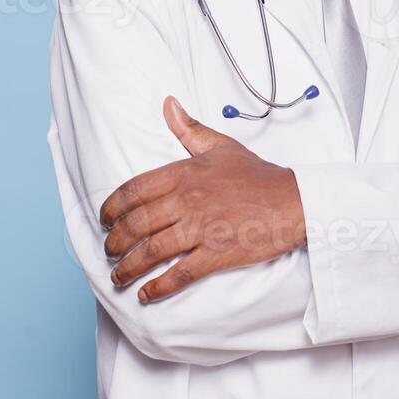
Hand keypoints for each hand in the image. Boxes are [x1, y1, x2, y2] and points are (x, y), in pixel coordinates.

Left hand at [99, 98, 305, 302]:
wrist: (294, 201)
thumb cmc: (258, 175)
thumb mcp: (222, 146)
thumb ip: (190, 128)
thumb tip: (168, 104)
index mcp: (185, 173)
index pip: (134, 190)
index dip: (112, 207)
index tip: (104, 219)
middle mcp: (188, 200)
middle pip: (136, 224)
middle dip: (115, 241)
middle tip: (109, 250)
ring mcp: (201, 229)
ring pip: (151, 251)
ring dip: (128, 267)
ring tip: (118, 275)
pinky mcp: (216, 254)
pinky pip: (179, 274)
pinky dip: (158, 287)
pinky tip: (145, 294)